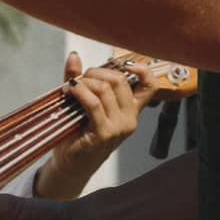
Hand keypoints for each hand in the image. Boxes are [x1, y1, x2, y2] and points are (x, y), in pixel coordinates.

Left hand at [33, 52, 155, 199]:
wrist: (70, 163)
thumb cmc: (77, 133)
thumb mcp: (81, 101)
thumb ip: (79, 78)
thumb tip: (75, 56)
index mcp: (130, 109)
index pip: (150, 87)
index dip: (142, 70)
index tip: (124, 63)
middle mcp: (130, 118)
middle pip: (119, 80)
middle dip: (96, 72)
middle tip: (79, 78)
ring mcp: (119, 127)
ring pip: (105, 89)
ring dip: (84, 82)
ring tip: (70, 87)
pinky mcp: (104, 133)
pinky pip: (93, 103)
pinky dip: (79, 91)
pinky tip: (69, 91)